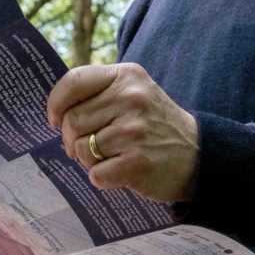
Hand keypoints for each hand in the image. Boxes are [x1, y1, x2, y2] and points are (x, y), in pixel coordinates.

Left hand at [47, 63, 199, 201]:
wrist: (199, 155)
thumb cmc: (155, 125)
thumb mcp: (135, 91)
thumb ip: (99, 92)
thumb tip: (56, 110)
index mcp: (127, 76)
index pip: (73, 82)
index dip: (55, 104)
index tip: (55, 119)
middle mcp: (131, 99)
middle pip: (71, 121)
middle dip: (72, 138)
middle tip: (89, 146)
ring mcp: (134, 131)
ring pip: (80, 148)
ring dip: (89, 159)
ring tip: (112, 157)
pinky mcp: (137, 162)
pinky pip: (95, 174)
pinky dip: (101, 178)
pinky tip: (120, 172)